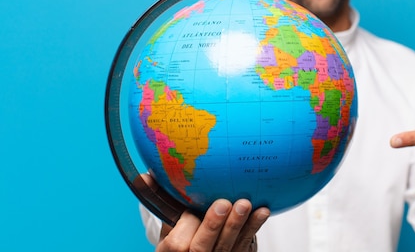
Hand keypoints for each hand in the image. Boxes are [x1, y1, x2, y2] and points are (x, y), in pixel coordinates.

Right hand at [141, 174, 270, 251]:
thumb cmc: (182, 233)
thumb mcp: (168, 221)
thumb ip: (159, 199)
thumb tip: (145, 175)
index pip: (177, 244)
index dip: (187, 226)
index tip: (191, 209)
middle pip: (202, 248)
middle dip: (213, 226)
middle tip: (223, 203)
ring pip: (227, 247)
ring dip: (238, 225)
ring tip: (246, 204)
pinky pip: (245, 245)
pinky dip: (254, 228)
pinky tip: (262, 211)